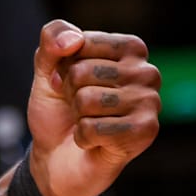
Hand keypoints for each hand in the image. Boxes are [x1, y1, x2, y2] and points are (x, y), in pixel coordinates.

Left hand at [25, 19, 161, 195]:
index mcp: (130, 48)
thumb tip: (74, 40)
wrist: (57, 155)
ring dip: (77, 116)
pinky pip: (92, 128)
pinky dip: (83, 137)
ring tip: (89, 121)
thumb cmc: (58, 108)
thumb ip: (52, 40)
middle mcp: (147, 72)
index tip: (69, 80)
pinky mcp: (145, 132)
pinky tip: (94, 141)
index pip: (81, 42)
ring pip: (87, 100)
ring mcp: (150, 102)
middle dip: (69, 92)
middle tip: (79, 106)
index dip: (63, 65)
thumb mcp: (46, 67)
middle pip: (82, 71)